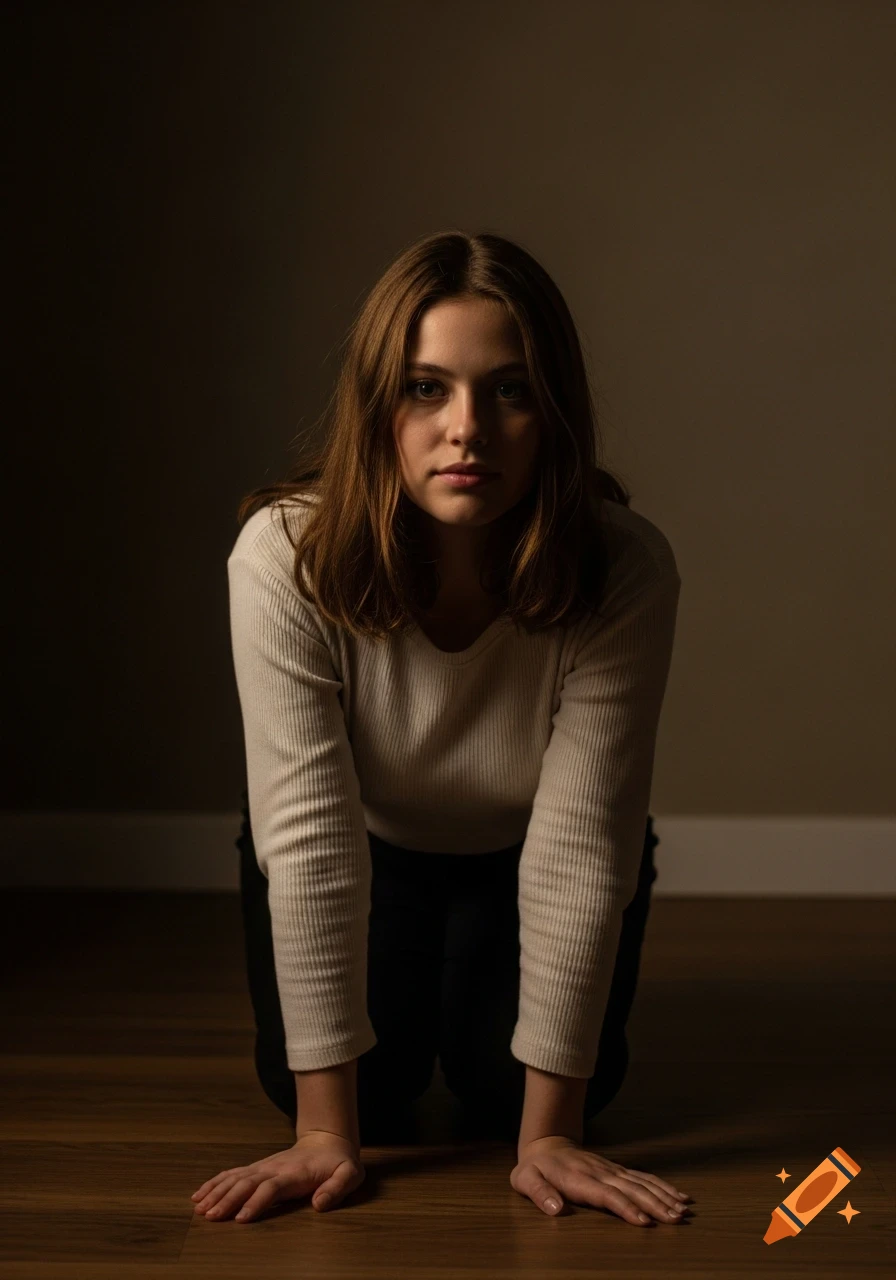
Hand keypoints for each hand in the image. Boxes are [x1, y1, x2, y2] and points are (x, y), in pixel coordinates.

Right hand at [190, 1130, 365, 1221]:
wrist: (328, 1140)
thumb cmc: (339, 1162)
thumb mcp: (349, 1174)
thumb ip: (337, 1188)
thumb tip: (319, 1204)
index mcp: (294, 1174)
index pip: (271, 1188)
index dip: (256, 1202)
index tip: (241, 1218)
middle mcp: (274, 1168)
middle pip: (247, 1183)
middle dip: (228, 1199)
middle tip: (211, 1216)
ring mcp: (263, 1167)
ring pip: (235, 1178)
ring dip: (217, 1192)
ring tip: (199, 1208)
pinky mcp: (257, 1168)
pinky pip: (232, 1174)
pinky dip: (215, 1183)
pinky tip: (200, 1194)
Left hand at [510, 1136, 691, 1225]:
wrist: (546, 1144)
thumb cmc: (535, 1168)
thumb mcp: (525, 1180)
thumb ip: (539, 1193)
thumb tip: (556, 1209)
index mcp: (580, 1179)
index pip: (607, 1195)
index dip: (625, 1208)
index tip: (644, 1221)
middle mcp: (600, 1173)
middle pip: (631, 1189)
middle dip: (655, 1204)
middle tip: (676, 1218)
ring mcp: (611, 1170)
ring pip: (641, 1182)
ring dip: (663, 1195)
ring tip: (683, 1209)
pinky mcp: (617, 1170)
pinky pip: (643, 1177)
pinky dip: (662, 1186)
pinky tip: (678, 1195)